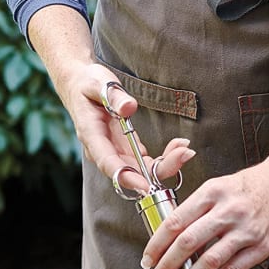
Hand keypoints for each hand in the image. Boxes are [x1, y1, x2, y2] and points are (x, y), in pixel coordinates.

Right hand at [27, 6, 193, 191]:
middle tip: (183, 156)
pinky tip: (180, 147)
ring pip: (142, 171)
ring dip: (167, 165)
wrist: (82, 86)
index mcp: (92, 136)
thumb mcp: (100, 83)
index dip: (127, 177)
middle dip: (158, 171)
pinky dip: (165, 158)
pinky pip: (148, 163)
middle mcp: (104, 151)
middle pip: (131, 173)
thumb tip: (129, 107)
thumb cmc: (88, 84)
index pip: (108, 163)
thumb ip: (114, 96)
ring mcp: (116, 153)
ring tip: (186, 150)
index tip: (146, 186)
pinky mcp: (128, 151)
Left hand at [140, 157, 268, 268]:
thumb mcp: (219, 185)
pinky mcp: (261, 247)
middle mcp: (227, 211)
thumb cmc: (251, 184)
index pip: (175, 221)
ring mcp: (245, 230)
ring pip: (209, 261)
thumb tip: (172, 236)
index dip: (157, 244)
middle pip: (188, 242)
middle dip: (167, 265)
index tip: (147, 259)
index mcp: (212, 192)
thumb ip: (197, 208)